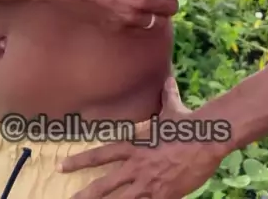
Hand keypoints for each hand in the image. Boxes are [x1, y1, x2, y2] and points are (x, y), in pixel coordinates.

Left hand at [58, 73, 223, 197]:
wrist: (205, 138)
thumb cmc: (188, 122)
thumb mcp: (173, 108)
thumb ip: (167, 96)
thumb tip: (167, 79)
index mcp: (135, 145)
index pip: (102, 154)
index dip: (81, 161)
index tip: (62, 166)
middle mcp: (137, 166)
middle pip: (105, 184)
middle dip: (87, 193)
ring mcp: (149, 183)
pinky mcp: (164, 195)